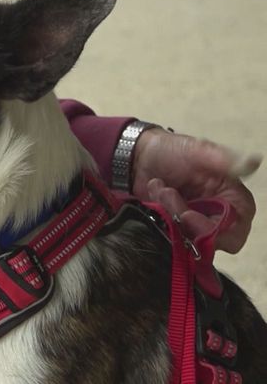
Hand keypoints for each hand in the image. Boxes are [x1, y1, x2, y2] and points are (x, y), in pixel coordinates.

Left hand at [132, 128, 260, 252]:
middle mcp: (217, 216)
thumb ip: (223, 160)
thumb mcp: (196, 151)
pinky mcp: (174, 228)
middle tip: (166, 194)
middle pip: (209, 240)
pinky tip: (154, 195)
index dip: (213, 230)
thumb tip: (253, 162)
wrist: (138, 156)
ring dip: (169, 214)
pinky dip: (160, 218)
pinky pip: (170, 237)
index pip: (236, 230)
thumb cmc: (172, 150)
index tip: (186, 214)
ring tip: (159, 189)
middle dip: (183, 219)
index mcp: (232, 199)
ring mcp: (194, 224)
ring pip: (187, 240)